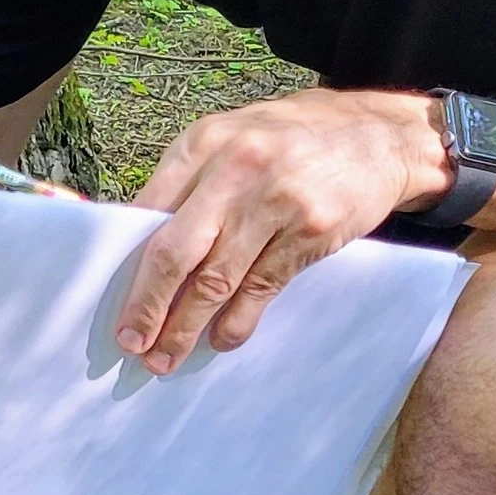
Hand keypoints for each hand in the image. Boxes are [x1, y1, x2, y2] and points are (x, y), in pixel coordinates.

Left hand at [116, 90, 448, 372]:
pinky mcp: (309, 232)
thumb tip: (140, 244)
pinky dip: (237, 322)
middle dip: (148, 306)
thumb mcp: (234, 137)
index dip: (126, 266)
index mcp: (203, 143)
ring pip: (215, 280)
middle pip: (174, 253)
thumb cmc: (294, 138)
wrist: (381, 136)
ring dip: (186, 327)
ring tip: (166, 358)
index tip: (114, 303)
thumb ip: (190, 181)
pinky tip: (221, 341)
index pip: (148, 214)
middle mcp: (234, 169)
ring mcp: (274, 202)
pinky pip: (261, 288)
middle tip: (132, 343)